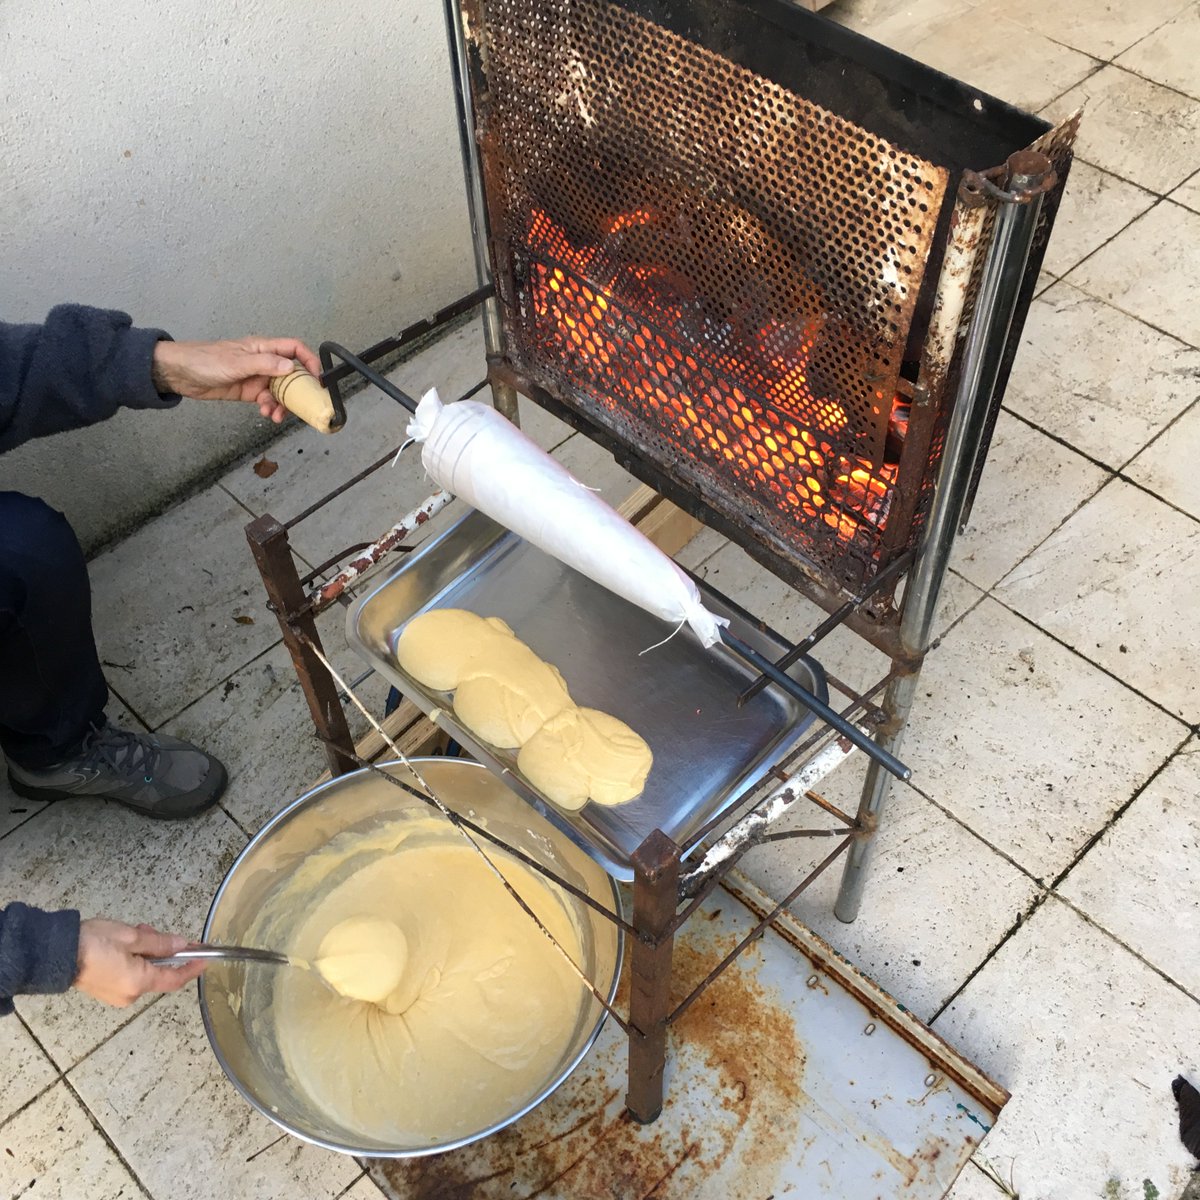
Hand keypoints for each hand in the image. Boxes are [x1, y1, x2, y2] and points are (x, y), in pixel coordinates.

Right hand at [74, 918, 206, 1007]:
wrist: (54, 954)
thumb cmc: (94, 942)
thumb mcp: (132, 936)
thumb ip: (160, 943)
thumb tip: (182, 944)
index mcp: (139, 982)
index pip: (175, 979)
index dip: (192, 968)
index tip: (206, 956)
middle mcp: (130, 995)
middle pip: (158, 972)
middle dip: (161, 950)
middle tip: (150, 930)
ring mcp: (116, 995)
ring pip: (144, 971)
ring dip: (146, 951)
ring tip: (134, 931)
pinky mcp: (106, 990)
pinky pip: (130, 974)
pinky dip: (134, 959)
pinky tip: (124, 943)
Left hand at [151, 336, 321, 423]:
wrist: (179, 373)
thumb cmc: (204, 360)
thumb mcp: (237, 362)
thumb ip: (265, 364)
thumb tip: (290, 367)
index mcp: (263, 348)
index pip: (294, 349)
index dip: (309, 361)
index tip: (318, 378)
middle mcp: (263, 362)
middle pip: (291, 374)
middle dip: (297, 390)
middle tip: (301, 405)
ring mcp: (256, 378)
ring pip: (280, 391)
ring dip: (282, 404)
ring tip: (276, 415)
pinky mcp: (248, 392)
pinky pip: (267, 401)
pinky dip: (270, 408)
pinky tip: (266, 414)